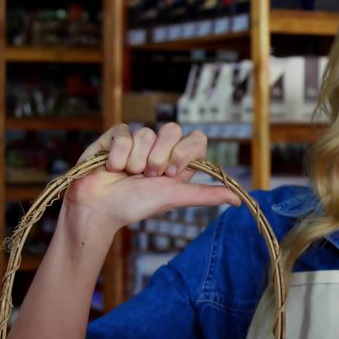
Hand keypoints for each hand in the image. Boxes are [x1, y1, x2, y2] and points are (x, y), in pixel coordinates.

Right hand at [64, 123, 240, 232]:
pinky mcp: (115, 136)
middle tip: (148, 176)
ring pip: (146, 132)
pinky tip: (112, 167)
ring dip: (136, 160)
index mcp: (178, 160)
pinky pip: (124, 132)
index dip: (185, 152)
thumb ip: (206, 195)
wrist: (99, 209)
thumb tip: (239, 200)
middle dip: (159, 156)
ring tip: (127, 175)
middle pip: (173, 129)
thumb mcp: (175, 198)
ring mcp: (138, 140)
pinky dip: (118, 154)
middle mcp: (160, 147)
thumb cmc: (136, 206)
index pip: (197, 138)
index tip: (172, 172)